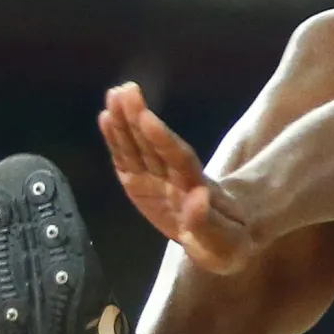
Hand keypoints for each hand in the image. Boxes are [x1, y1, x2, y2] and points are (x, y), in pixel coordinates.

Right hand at [99, 82, 258, 273]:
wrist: (223, 241)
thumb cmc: (227, 242)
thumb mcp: (224, 242)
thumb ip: (208, 222)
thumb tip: (198, 197)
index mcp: (194, 188)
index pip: (178, 159)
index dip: (162, 139)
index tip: (147, 117)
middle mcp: (174, 177)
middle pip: (156, 146)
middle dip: (139, 120)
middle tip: (125, 91)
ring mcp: (157, 180)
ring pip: (139, 148)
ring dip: (125, 123)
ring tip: (113, 95)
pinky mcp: (141, 186)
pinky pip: (126, 161)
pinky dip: (115, 141)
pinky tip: (106, 119)